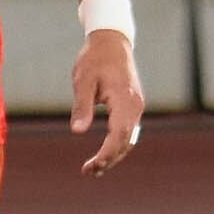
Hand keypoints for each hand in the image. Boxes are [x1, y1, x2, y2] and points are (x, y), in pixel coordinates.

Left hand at [70, 30, 142, 173]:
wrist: (111, 41)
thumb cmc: (95, 59)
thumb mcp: (83, 80)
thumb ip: (82, 106)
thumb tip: (77, 131)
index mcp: (124, 99)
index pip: (119, 135)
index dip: (107, 154)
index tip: (92, 166)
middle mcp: (135, 105)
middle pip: (126, 141)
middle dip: (109, 159)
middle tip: (88, 172)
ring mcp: (136, 106)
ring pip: (129, 139)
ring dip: (114, 155)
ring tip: (93, 168)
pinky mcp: (132, 106)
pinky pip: (128, 131)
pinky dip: (117, 144)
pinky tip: (104, 152)